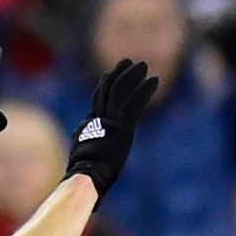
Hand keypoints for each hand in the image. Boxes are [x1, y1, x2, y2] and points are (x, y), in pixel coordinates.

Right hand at [65, 60, 159, 197]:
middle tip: (127, 62)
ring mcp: (111, 120)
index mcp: (90, 125)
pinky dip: (145, 89)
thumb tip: (81, 145)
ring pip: (120, 90)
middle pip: (108, 89)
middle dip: (118, 74)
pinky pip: (135, 102)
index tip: (109, 74)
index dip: (104, 86)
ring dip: (132, 76)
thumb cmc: (85, 173)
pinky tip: (154, 80)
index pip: (98, 100)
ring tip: (142, 65)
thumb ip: (86, 145)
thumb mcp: (84, 155)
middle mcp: (99, 118)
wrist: (87, 173)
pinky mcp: (123, 125)